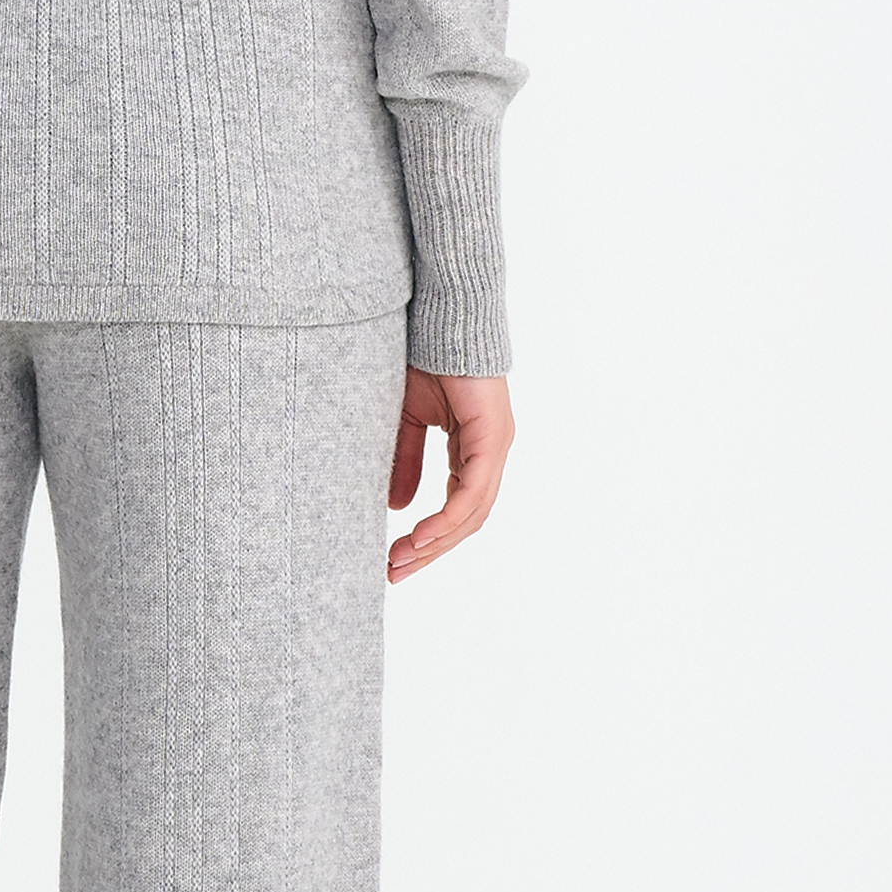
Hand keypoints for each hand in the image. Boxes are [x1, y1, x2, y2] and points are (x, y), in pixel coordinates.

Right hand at [387, 366, 512, 583]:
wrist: (440, 318)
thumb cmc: (425, 359)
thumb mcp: (406, 420)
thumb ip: (406, 462)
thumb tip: (397, 508)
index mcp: (473, 451)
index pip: (457, 509)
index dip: (429, 539)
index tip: (396, 560)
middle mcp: (490, 453)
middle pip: (467, 521)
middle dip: (429, 551)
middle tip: (395, 574)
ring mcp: (496, 446)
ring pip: (472, 513)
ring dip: (436, 542)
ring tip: (402, 561)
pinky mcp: (493, 437)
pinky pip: (473, 491)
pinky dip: (448, 518)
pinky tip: (423, 536)